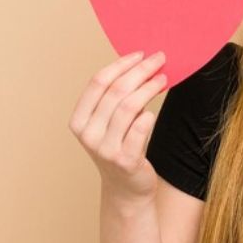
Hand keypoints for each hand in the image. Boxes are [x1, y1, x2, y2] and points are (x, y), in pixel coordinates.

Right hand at [68, 50, 167, 202]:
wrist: (127, 188)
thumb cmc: (120, 147)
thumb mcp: (109, 123)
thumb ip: (116, 98)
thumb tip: (140, 63)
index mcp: (79, 120)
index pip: (98, 82)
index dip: (121, 64)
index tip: (141, 54)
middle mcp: (88, 134)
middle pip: (116, 91)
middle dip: (140, 71)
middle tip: (159, 59)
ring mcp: (105, 149)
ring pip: (129, 107)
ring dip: (149, 88)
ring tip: (163, 79)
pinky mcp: (125, 161)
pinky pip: (140, 129)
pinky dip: (148, 116)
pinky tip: (154, 110)